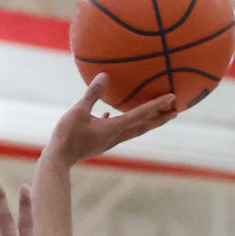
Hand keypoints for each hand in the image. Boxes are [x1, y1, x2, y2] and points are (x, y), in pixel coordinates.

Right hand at [46, 75, 176, 167]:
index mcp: (114, 128)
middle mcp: (116, 136)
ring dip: (147, 122)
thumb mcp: (78, 111)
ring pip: (134, 129)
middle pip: (144, 126)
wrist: (58, 160)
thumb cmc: (67, 136)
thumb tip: (104, 75)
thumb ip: (93, 93)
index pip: (141, 114)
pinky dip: (121, 122)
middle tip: (177, 111)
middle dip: (161, 118)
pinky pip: (116, 130)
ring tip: (158, 115)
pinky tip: (112, 115)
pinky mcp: (101, 141)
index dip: (157, 105)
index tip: (173, 99)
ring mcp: (109, 140)